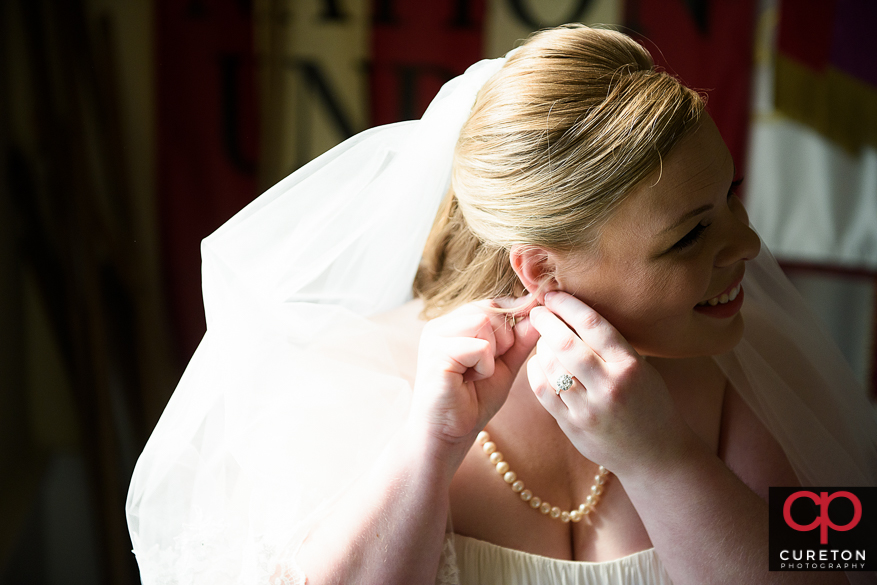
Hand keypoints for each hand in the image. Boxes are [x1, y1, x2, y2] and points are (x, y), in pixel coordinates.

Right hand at [409, 297, 539, 459]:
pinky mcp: (436, 353)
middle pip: (491, 309)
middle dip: (503, 340)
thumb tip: (540, 312)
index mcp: (453, 323)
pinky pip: (479, 346)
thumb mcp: (504, 366)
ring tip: (476, 374)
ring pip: (485, 323)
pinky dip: (484, 367)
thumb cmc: (472, 402)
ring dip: (492, 354)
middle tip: (486, 368)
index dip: (511, 322)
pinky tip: (468, 381)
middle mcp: (440, 324)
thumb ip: (520, 339)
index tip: (508, 349)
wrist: (447, 435)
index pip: (493, 303)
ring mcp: (435, 336)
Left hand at [527, 291, 692, 475]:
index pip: (592, 324)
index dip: (567, 304)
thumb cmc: (649, 404)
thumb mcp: (641, 369)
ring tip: (541, 339)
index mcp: (630, 366)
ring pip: (551, 367)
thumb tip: (573, 312)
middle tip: (537, 311)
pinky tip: (537, 364)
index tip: (553, 295)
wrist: (657, 456)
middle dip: (546, 322)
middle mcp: (610, 386)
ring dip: (540, 347)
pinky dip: (536, 372)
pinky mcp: (573, 427)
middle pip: (566, 344)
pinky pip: (544, 392)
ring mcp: (589, 409)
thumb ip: (611, 346)